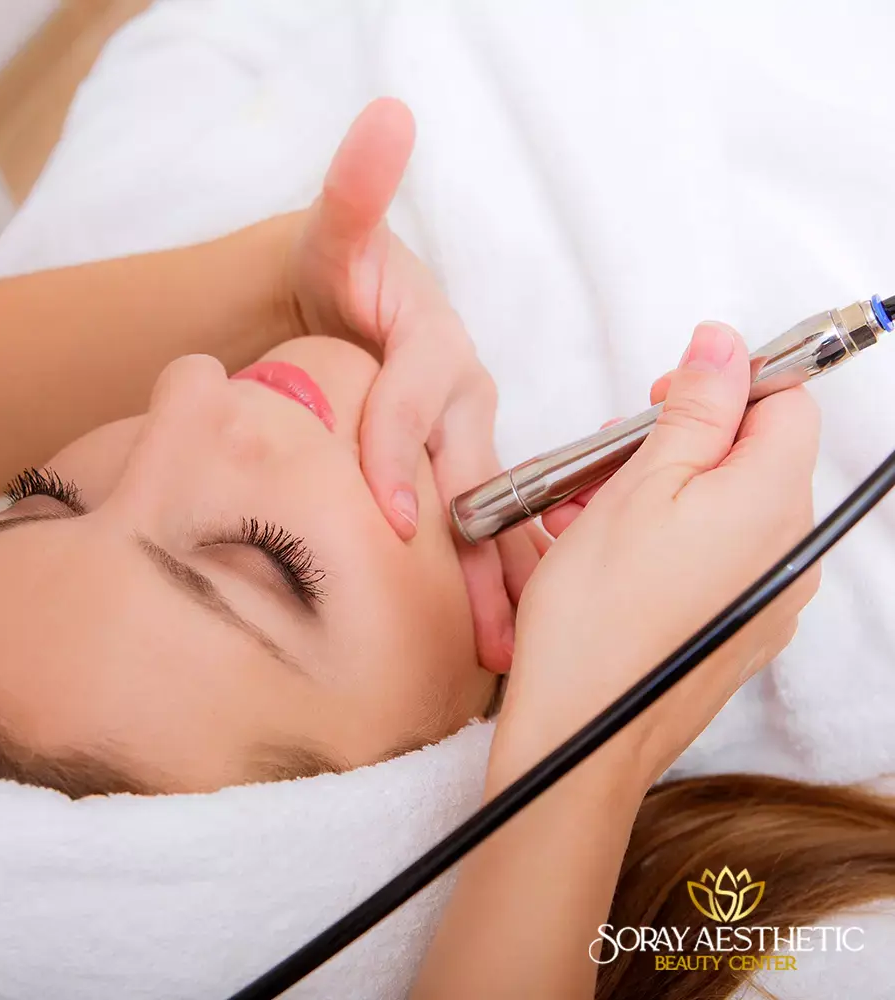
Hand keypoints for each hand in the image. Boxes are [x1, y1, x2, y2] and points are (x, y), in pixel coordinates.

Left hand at [286, 98, 542, 670]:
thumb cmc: (337, 283)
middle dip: (480, 557)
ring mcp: (469, 440)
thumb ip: (356, 190)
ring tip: (500, 657)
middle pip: (478, 478)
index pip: (421, 401)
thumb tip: (385, 117)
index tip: (391, 516)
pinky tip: (491, 637)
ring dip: (499, 585)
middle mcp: (465, 398)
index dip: (404, 450)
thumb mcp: (337, 236)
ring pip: (493, 515)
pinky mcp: (458, 470)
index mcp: (436, 349)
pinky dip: (492, 580)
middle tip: (485, 633)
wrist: (345, 317)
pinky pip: (482, 527)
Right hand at [494, 321, 820, 789]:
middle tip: (605, 461)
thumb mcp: (638, 485)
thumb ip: (694, 409)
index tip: (661, 399)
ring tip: (585, 512)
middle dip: (675, 443)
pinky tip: (606, 554)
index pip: (787, 404)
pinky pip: (715, 558)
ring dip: (658, 492)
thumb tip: (725, 344)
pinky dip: (666, 539)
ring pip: (723, 508)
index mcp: (773, 501)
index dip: (724, 386)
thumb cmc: (598, 614)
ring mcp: (769, 597)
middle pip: (750, 457)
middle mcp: (789, 550)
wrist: (583, 732)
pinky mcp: (741, 628)